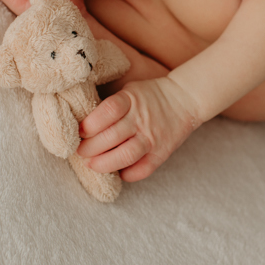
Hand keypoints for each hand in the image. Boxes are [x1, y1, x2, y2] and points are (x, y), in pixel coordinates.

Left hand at [76, 77, 202, 181]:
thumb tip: (82, 124)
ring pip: (124, 156)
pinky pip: (141, 170)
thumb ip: (111, 105)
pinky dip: (126, 175)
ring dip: (103, 164)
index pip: (108, 111)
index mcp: (131, 99)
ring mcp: (152, 138)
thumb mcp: (130, 90)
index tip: (79, 131)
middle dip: (89, 148)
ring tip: (91, 164)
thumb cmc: (150, 95)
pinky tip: (116, 171)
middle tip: (80, 151)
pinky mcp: (161, 153)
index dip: (89, 124)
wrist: (186, 98)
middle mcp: (141, 119)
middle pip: (111, 137)